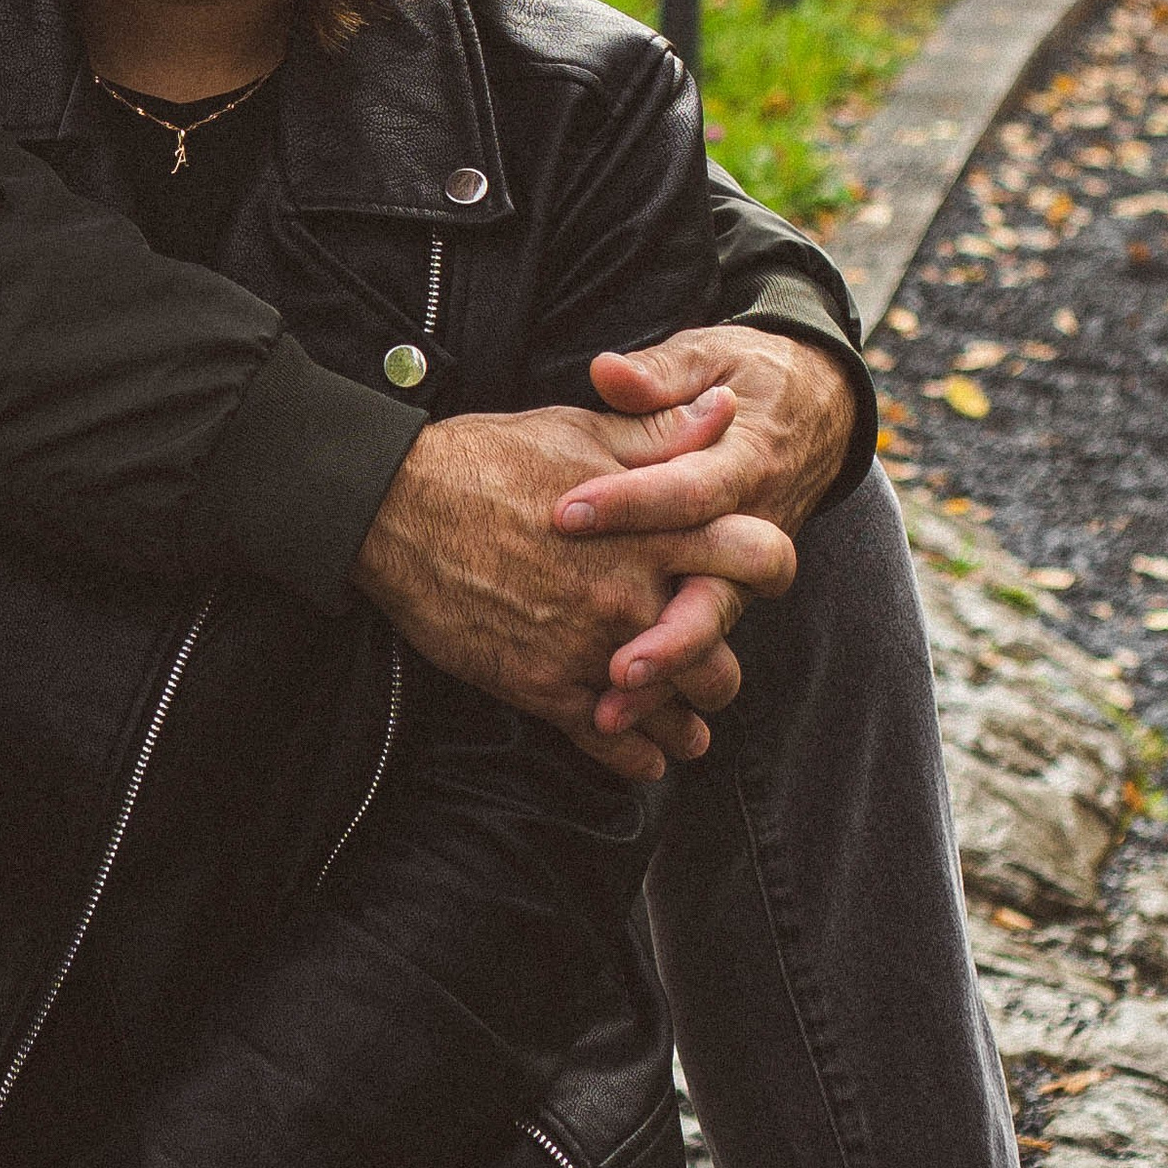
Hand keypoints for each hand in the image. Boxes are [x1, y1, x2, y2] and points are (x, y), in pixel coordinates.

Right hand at [351, 388, 796, 783]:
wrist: (396, 508)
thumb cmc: (488, 459)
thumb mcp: (580, 431)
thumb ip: (661, 432)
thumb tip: (729, 409)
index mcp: (650, 528)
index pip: (756, 556)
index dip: (771, 566)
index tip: (761, 574)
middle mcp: (631, 596)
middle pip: (725, 657)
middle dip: (723, 662)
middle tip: (710, 661)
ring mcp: (589, 648)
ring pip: (676, 711)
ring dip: (686, 718)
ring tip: (686, 721)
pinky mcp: (545, 688)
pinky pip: (613, 745)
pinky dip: (636, 757)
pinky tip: (642, 755)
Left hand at [553, 329, 858, 697]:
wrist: (817, 403)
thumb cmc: (748, 375)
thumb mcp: (709, 354)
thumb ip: (661, 374)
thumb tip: (608, 371)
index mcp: (744, 462)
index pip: (687, 491)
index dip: (629, 504)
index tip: (566, 514)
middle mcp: (754, 528)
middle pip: (718, 595)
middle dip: (669, 636)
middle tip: (615, 667)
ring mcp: (744, 569)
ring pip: (711, 634)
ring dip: (664, 676)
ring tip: (607, 712)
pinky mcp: (729, 588)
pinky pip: (705, 646)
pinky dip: (669, 686)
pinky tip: (618, 718)